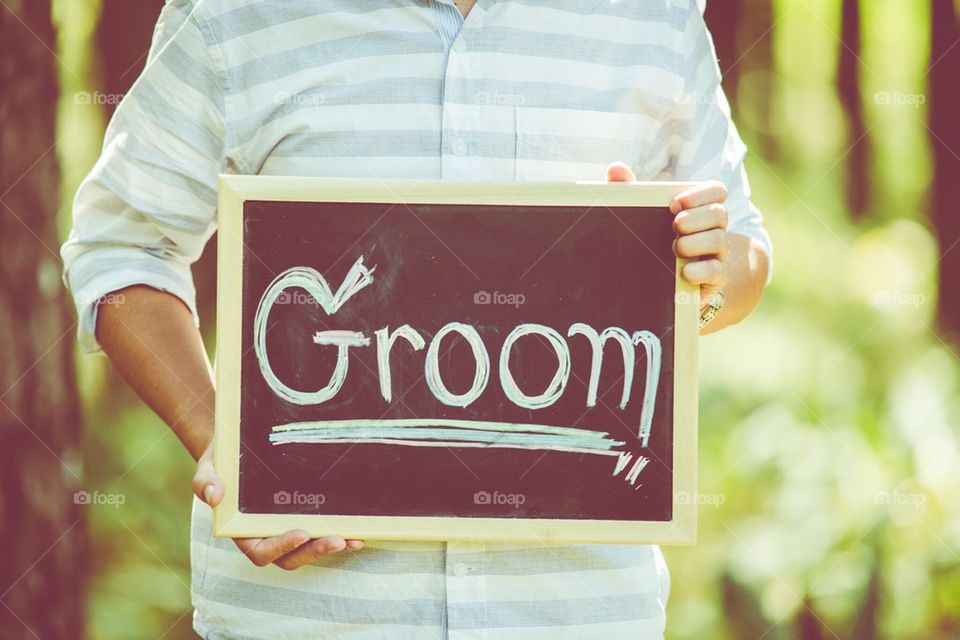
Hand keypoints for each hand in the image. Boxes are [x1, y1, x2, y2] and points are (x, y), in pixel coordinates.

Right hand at [193, 442, 363, 568]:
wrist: (240, 442)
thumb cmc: (223, 458)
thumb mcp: (210, 465)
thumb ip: (205, 481)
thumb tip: (214, 495)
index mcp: (242, 531)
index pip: (261, 551)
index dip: (281, 547)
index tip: (301, 533)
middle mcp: (266, 535)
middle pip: (290, 557)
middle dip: (314, 551)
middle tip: (338, 540)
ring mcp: (286, 528)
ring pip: (309, 549)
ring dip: (331, 546)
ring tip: (354, 539)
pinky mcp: (304, 516)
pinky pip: (321, 531)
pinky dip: (339, 533)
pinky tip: (359, 531)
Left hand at [606, 162, 729, 301]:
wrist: (664, 282)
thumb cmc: (655, 240)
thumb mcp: (644, 216)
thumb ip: (631, 191)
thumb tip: (615, 168)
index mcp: (700, 209)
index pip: (716, 190)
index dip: (700, 194)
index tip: (674, 203)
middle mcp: (714, 228)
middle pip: (719, 213)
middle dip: (696, 217)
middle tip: (674, 225)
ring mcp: (717, 253)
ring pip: (719, 240)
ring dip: (694, 243)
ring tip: (674, 249)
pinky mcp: (715, 278)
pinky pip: (717, 271)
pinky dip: (700, 270)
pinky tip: (683, 272)